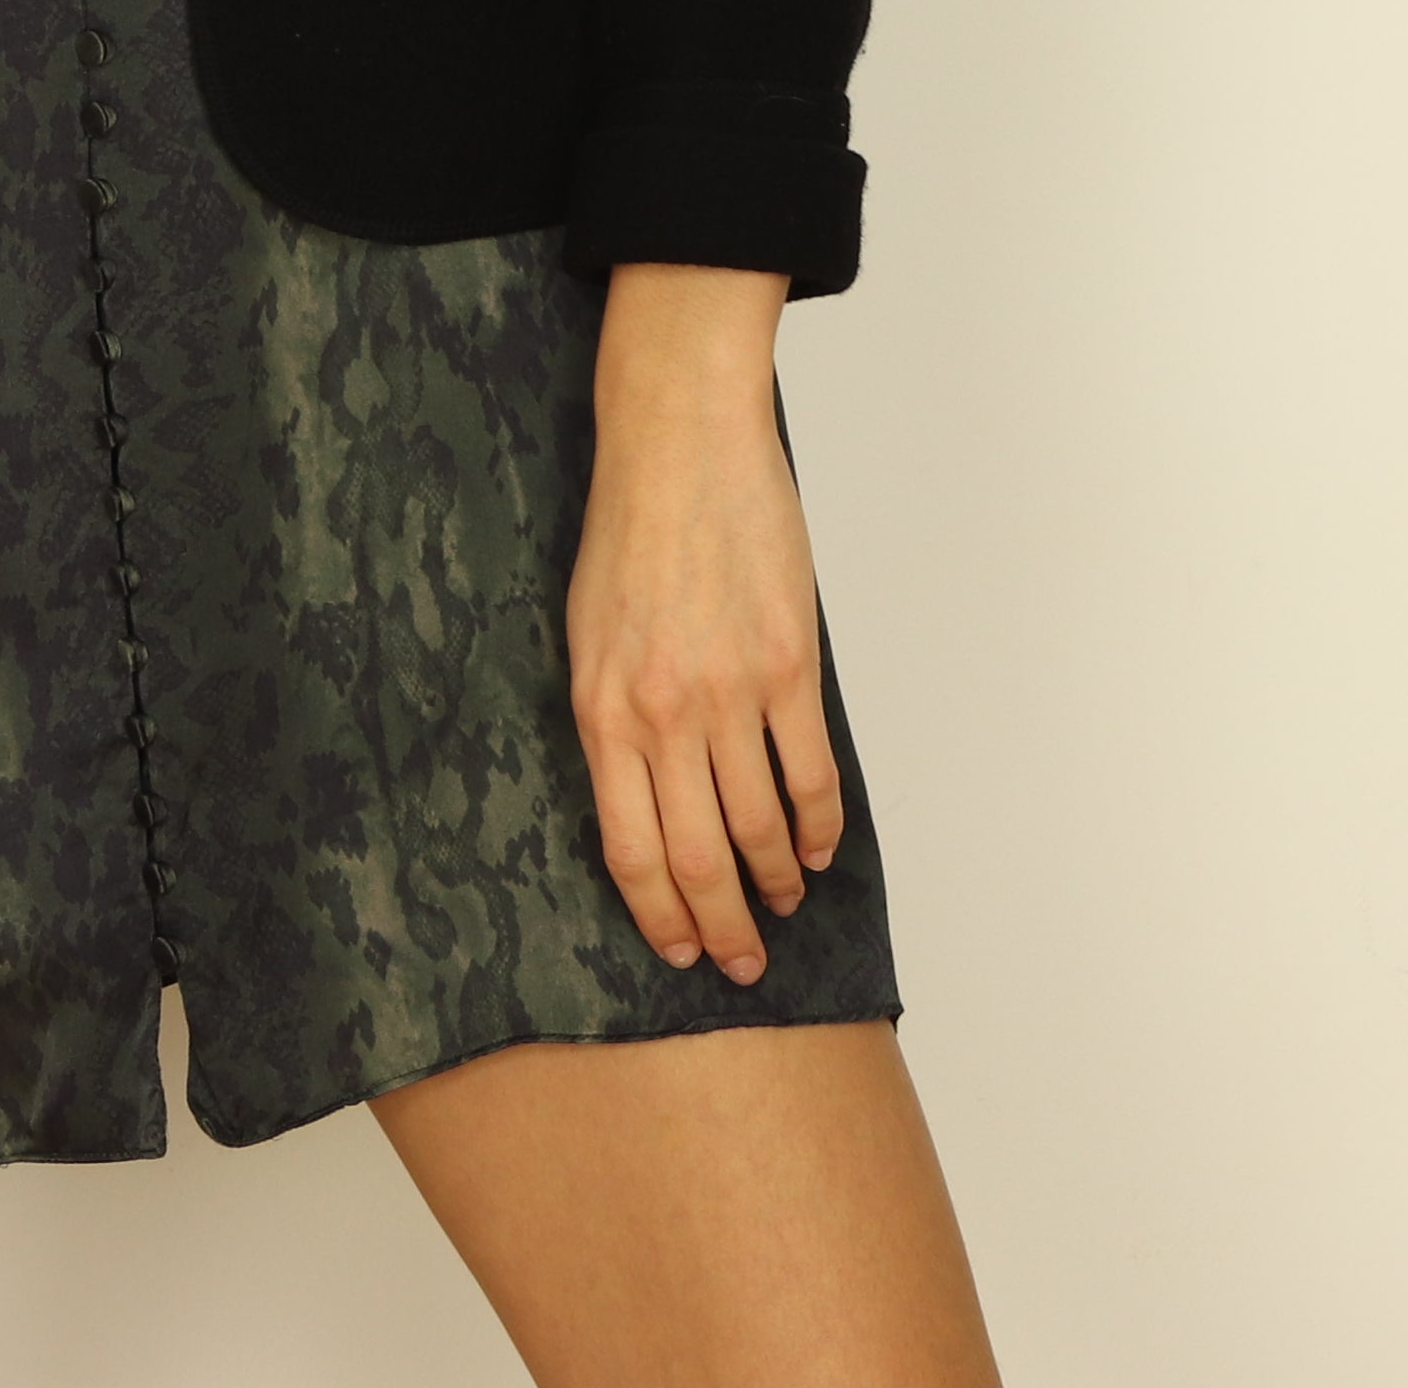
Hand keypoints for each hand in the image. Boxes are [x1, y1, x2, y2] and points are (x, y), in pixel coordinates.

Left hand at [565, 264, 840, 985]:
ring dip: (776, 880)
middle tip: (744, 963)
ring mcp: (729, 693)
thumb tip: (646, 800)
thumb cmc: (628, 531)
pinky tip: (819, 849)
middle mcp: (662, 714)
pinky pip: (809, 775)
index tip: (680, 950)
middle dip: (723, 926)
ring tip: (783, 903)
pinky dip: (819, 827)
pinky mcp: (789, 665)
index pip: (630, 849)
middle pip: (696, 858)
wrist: (678, 443)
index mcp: (602, 710)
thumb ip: (615, 719)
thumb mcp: (588, 633)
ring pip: (760, 827)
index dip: (660, 914)